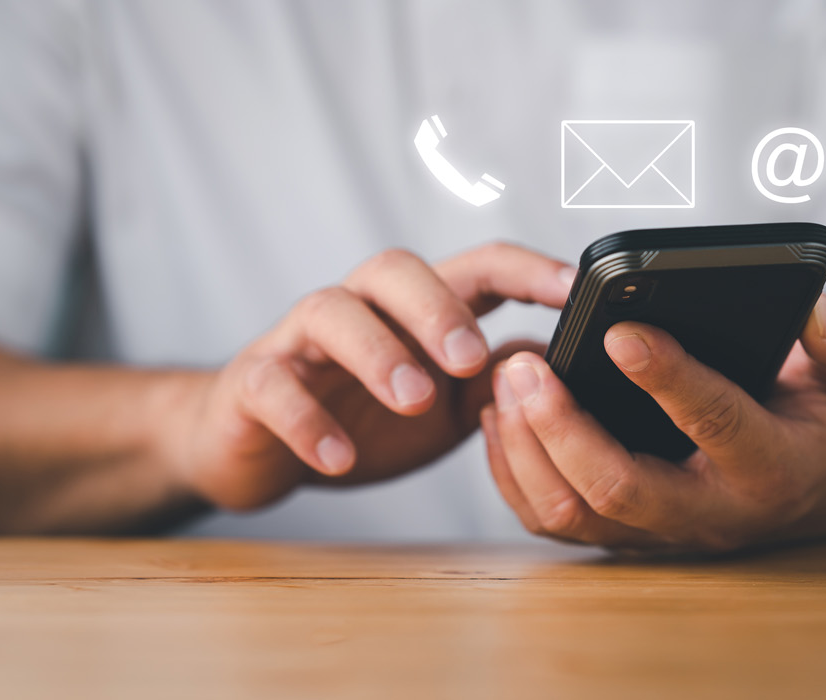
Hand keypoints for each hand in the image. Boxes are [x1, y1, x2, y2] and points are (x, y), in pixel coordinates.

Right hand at [163, 242, 571, 511]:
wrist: (253, 447)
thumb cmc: (358, 416)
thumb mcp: (446, 407)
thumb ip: (498, 381)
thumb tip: (565, 363)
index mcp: (414, 311)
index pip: (476, 268)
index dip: (526, 269)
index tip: (573, 289)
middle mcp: (359, 308)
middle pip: (395, 268)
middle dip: (438, 308)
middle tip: (469, 358)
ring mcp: (301, 341)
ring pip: (331, 311)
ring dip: (378, 353)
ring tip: (414, 401)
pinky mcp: (254, 382)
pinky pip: (274, 386)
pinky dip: (307, 420)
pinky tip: (338, 457)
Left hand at [481, 294, 825, 553]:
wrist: (815, 487)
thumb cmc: (823, 415)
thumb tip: (819, 309)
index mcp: (772, 466)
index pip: (715, 423)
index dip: (668, 379)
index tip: (619, 330)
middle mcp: (712, 512)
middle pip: (621, 488)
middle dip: (564, 426)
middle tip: (526, 363)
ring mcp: (661, 533)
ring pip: (573, 513)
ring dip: (527, 449)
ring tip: (507, 378)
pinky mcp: (624, 537)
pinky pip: (552, 521)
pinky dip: (513, 472)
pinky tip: (502, 414)